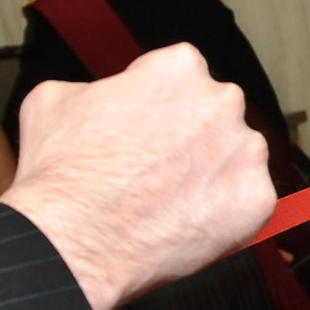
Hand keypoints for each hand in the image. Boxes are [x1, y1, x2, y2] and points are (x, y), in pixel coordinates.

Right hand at [0, 44, 275, 309]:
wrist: (72, 241)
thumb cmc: (61, 175)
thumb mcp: (53, 99)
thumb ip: (93, 87)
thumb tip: (99, 96)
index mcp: (179, 68)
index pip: (184, 78)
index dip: (162, 108)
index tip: (148, 132)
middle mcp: (221, 101)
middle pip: (216, 116)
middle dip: (193, 139)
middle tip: (158, 172)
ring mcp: (245, 151)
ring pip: (237, 158)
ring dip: (213, 176)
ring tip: (169, 203)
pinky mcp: (256, 199)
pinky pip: (248, 204)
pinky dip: (226, 216)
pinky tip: (187, 224)